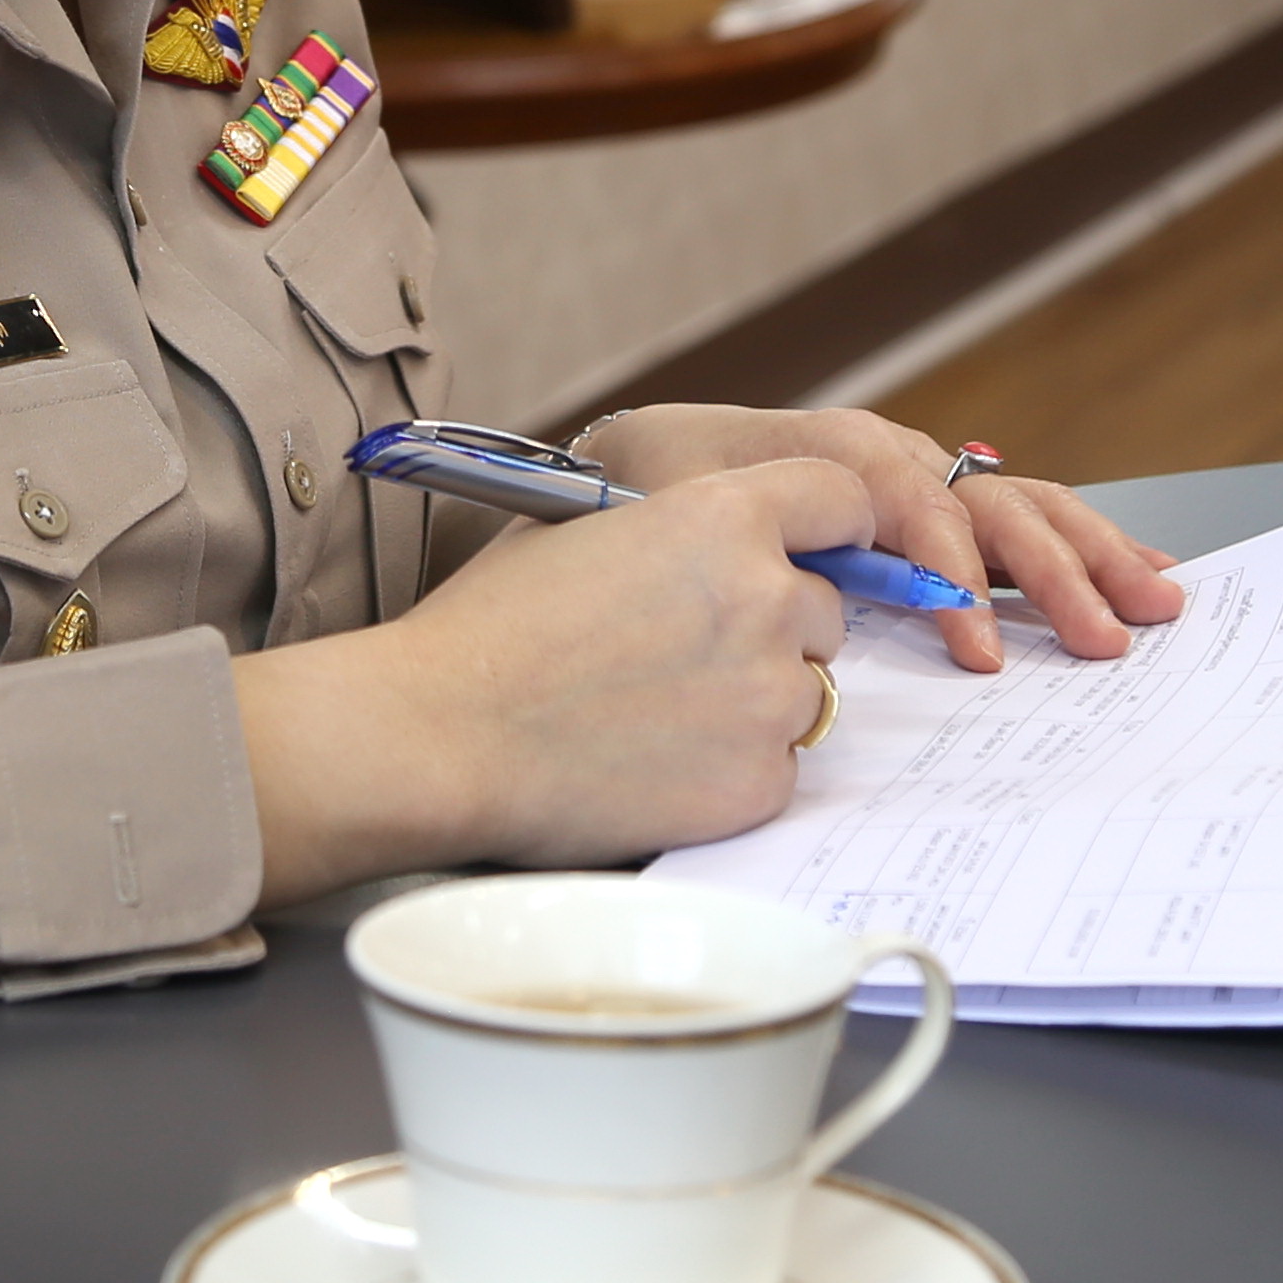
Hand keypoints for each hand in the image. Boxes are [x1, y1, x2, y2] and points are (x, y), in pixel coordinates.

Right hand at [234, 456, 864, 897]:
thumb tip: (713, 532)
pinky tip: (653, 763)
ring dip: (755, 701)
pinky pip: (777, 768)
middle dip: (775, 628)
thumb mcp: (583, 527)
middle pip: (824, 609)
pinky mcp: (759, 783)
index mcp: (722, 515)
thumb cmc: (489, 628)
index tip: (821, 550)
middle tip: (687, 653)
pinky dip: (732, 769)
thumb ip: (674, 523)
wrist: (440, 735)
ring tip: (656, 712)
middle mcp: (765, 598)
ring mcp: (769, 696)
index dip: (832, 525)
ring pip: (806, 693)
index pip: (841, 498)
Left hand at [576, 405, 1187, 675]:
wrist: (596, 503)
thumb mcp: (656, 511)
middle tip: (1107, 633)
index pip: (904, 496)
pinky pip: (1006, 527)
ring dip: (1085, 555)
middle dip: (1053, 564)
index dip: (945, 565)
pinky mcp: (915, 527)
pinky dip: (1069, 552)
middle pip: (980, 500)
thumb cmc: (616, 514)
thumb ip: (736, 534)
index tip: (972, 643)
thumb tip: (823, 585)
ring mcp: (903, 490)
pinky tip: (1127, 578)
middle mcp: (875, 461)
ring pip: (1011, 509)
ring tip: (1153, 603)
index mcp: (817, 451)